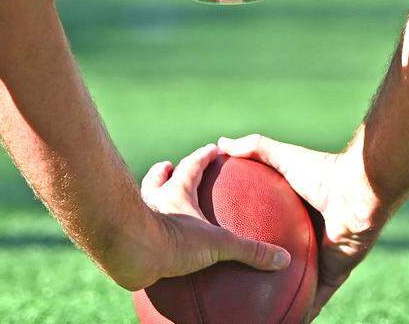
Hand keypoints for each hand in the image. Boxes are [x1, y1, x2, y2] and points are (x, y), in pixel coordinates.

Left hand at [128, 143, 290, 289]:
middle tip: (169, 165)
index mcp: (176, 192)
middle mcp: (154, 199)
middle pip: (158, 178)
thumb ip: (250, 251)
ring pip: (141, 198)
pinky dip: (139, 228)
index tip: (213, 148)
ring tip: (153, 197)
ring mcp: (137, 216)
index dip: (204, 156)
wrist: (130, 254)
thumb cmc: (172, 241)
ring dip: (148, 195)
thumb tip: (283, 259)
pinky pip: (133, 227)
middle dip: (165, 170)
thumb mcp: (217, 245)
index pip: (192, 166)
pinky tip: (143, 241)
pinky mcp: (125, 236)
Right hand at [218, 134, 389, 321]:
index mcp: (297, 216)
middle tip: (236, 291)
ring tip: (257, 318)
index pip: (269, 233)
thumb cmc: (321, 172)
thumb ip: (254, 148)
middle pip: (281, 264)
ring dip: (283, 304)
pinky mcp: (335, 273)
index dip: (252, 243)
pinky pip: (317, 300)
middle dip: (263, 278)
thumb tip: (220, 143)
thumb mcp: (281, 157)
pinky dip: (304, 314)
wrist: (356, 191)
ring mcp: (322, 259)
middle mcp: (309, 240)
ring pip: (297, 288)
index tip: (231, 252)